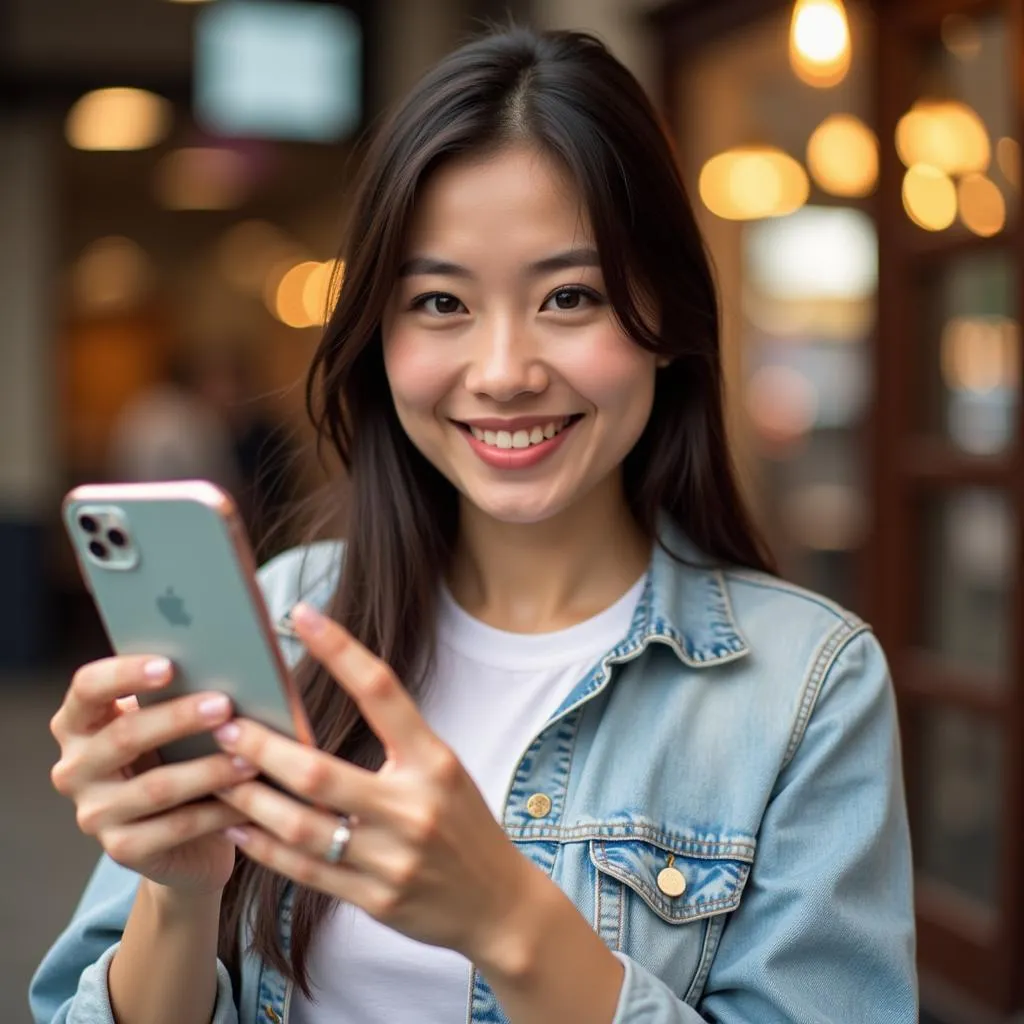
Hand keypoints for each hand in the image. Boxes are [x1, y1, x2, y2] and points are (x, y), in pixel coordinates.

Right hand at [49, 655, 256, 894]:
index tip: (169, 665)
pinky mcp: (121, 849)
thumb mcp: (173, 725)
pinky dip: (218, 812)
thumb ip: (180, 694)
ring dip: (209, 770)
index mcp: (80, 723)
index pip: (87, 688)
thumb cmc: (182, 756)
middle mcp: (74, 768)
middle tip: (225, 705)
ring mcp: (93, 813)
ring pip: (156, 787)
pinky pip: (176, 827)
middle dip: (179, 718)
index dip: (124, 674)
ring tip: (252, 758)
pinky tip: (250, 801)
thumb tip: (226, 662)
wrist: (185, 836)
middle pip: (124, 735)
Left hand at [214, 602, 537, 960]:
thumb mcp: (441, 771)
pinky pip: (305, 872)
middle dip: (263, 748)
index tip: (301, 615)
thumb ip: (393, 745)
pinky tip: (239, 828)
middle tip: (224, 726)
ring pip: (301, 826)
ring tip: (216, 777)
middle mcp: (413, 806)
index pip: (381, 691)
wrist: (499, 903)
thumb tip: (319, 717)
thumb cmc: (464, 824)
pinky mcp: (376, 899)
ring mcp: (393, 857)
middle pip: (319, 772)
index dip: (340, 650)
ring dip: (250, 800)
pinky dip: (265, 849)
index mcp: (434, 761)